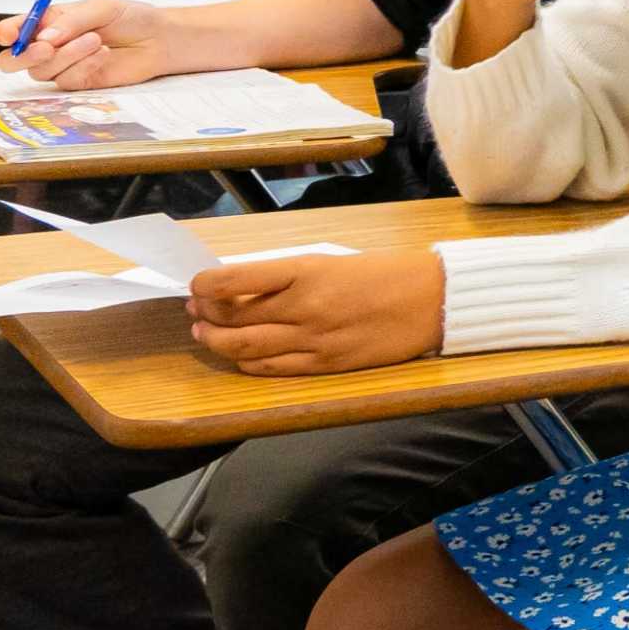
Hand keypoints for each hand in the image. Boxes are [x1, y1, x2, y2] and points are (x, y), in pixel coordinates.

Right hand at [0, 0, 200, 87]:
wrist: (158, 40)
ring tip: (96, 39)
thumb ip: (72, 21)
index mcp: (47, 22)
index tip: (10, 34)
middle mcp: (48, 46)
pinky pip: (66, 81)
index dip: (6, 33)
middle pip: (11, 61)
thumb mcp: (101, 8)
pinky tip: (103, 55)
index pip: (13, 30)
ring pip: (41, 71)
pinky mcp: (77, 82)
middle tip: (47, 47)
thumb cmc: (129, 18)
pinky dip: (83, 66)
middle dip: (25, 55)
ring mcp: (61, 67)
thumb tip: (45, 37)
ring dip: (67, 55)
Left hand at [187, 249, 444, 375]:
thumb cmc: (386, 272)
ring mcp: (313, 340)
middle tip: (195, 310)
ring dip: (216, 341)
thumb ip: (289, 275)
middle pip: (232, 317)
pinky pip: (271, 368)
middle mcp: (304, 307)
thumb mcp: (333, 260)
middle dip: (204, 314)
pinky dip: (246, 363)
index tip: (196, 284)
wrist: (433, 300)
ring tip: (206, 334)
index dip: (205, 284)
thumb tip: (242, 286)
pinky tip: (240, 356)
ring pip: (243, 347)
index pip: (235, 280)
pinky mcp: (325, 364)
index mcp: (307, 272)